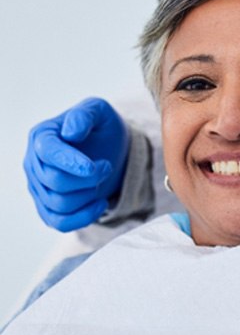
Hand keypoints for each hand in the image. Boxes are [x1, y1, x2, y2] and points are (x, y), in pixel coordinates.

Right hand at [24, 98, 129, 230]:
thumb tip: (70, 132)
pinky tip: (101, 203)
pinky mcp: (48, 207)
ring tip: (102, 180)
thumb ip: (84, 115)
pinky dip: (84, 217)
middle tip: (106, 166)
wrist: (110, 151)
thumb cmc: (102, 129)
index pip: (47, 152)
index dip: (70, 162)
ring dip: (89, 195)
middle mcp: (33, 163)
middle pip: (55, 181)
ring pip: (59, 204)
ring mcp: (38, 187)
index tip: (93, 167)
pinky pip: (60, 223)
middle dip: (89, 178)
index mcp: (42, 136)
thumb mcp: (99, 111)